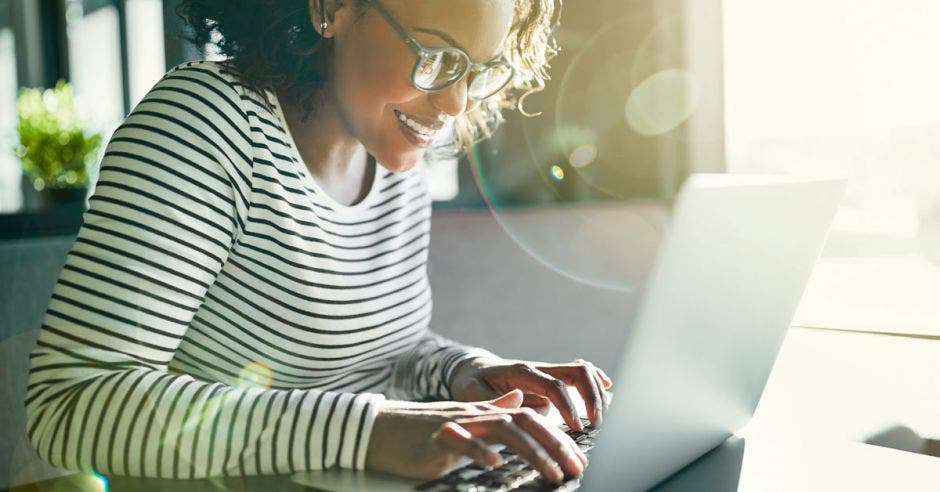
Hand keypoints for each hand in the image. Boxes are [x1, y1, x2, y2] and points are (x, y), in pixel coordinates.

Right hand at [365, 390, 586, 482]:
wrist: (379, 427)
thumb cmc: (421, 429)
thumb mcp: (464, 418)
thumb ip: (493, 409)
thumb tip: (519, 400)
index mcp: (485, 412)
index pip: (529, 419)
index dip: (557, 437)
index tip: (578, 460)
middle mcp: (476, 414)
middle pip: (524, 421)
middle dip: (555, 445)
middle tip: (576, 468)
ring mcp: (458, 424)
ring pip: (502, 429)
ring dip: (532, 451)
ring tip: (551, 473)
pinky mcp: (436, 437)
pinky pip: (461, 441)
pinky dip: (480, 451)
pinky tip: (495, 464)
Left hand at [449, 357, 613, 431]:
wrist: (472, 370)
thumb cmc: (471, 384)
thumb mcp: (472, 393)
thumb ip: (493, 400)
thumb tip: (519, 402)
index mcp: (520, 371)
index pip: (553, 386)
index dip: (568, 406)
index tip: (577, 427)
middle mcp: (537, 367)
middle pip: (575, 372)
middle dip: (590, 397)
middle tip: (595, 424)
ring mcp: (546, 371)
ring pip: (580, 370)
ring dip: (595, 390)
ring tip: (599, 417)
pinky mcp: (551, 377)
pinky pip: (577, 372)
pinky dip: (594, 378)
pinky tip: (606, 387)